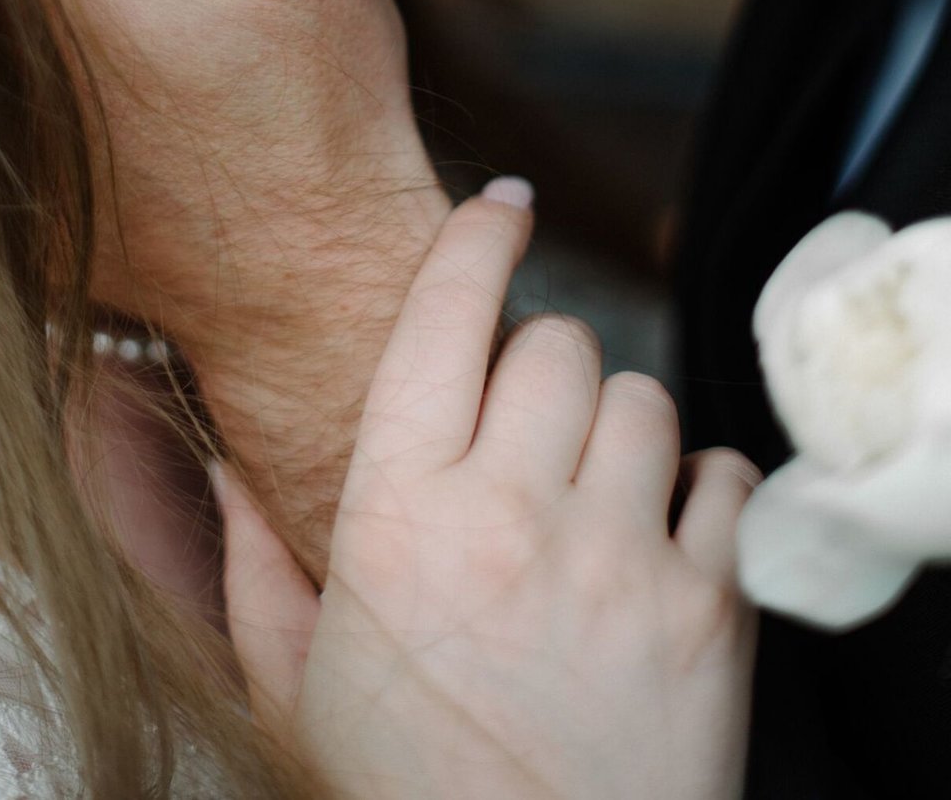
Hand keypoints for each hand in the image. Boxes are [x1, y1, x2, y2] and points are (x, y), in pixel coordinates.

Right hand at [213, 181, 758, 799]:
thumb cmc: (403, 797)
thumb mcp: (296, 696)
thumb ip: (254, 574)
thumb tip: (224, 473)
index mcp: (396, 521)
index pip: (444, 320)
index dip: (478, 241)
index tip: (501, 209)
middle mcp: (511, 517)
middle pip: (557, 347)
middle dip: (546, 372)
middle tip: (533, 434)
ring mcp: (620, 557)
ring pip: (645, 400)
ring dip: (622, 431)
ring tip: (595, 497)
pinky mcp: (710, 604)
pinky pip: (726, 475)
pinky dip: (704, 493)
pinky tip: (665, 538)